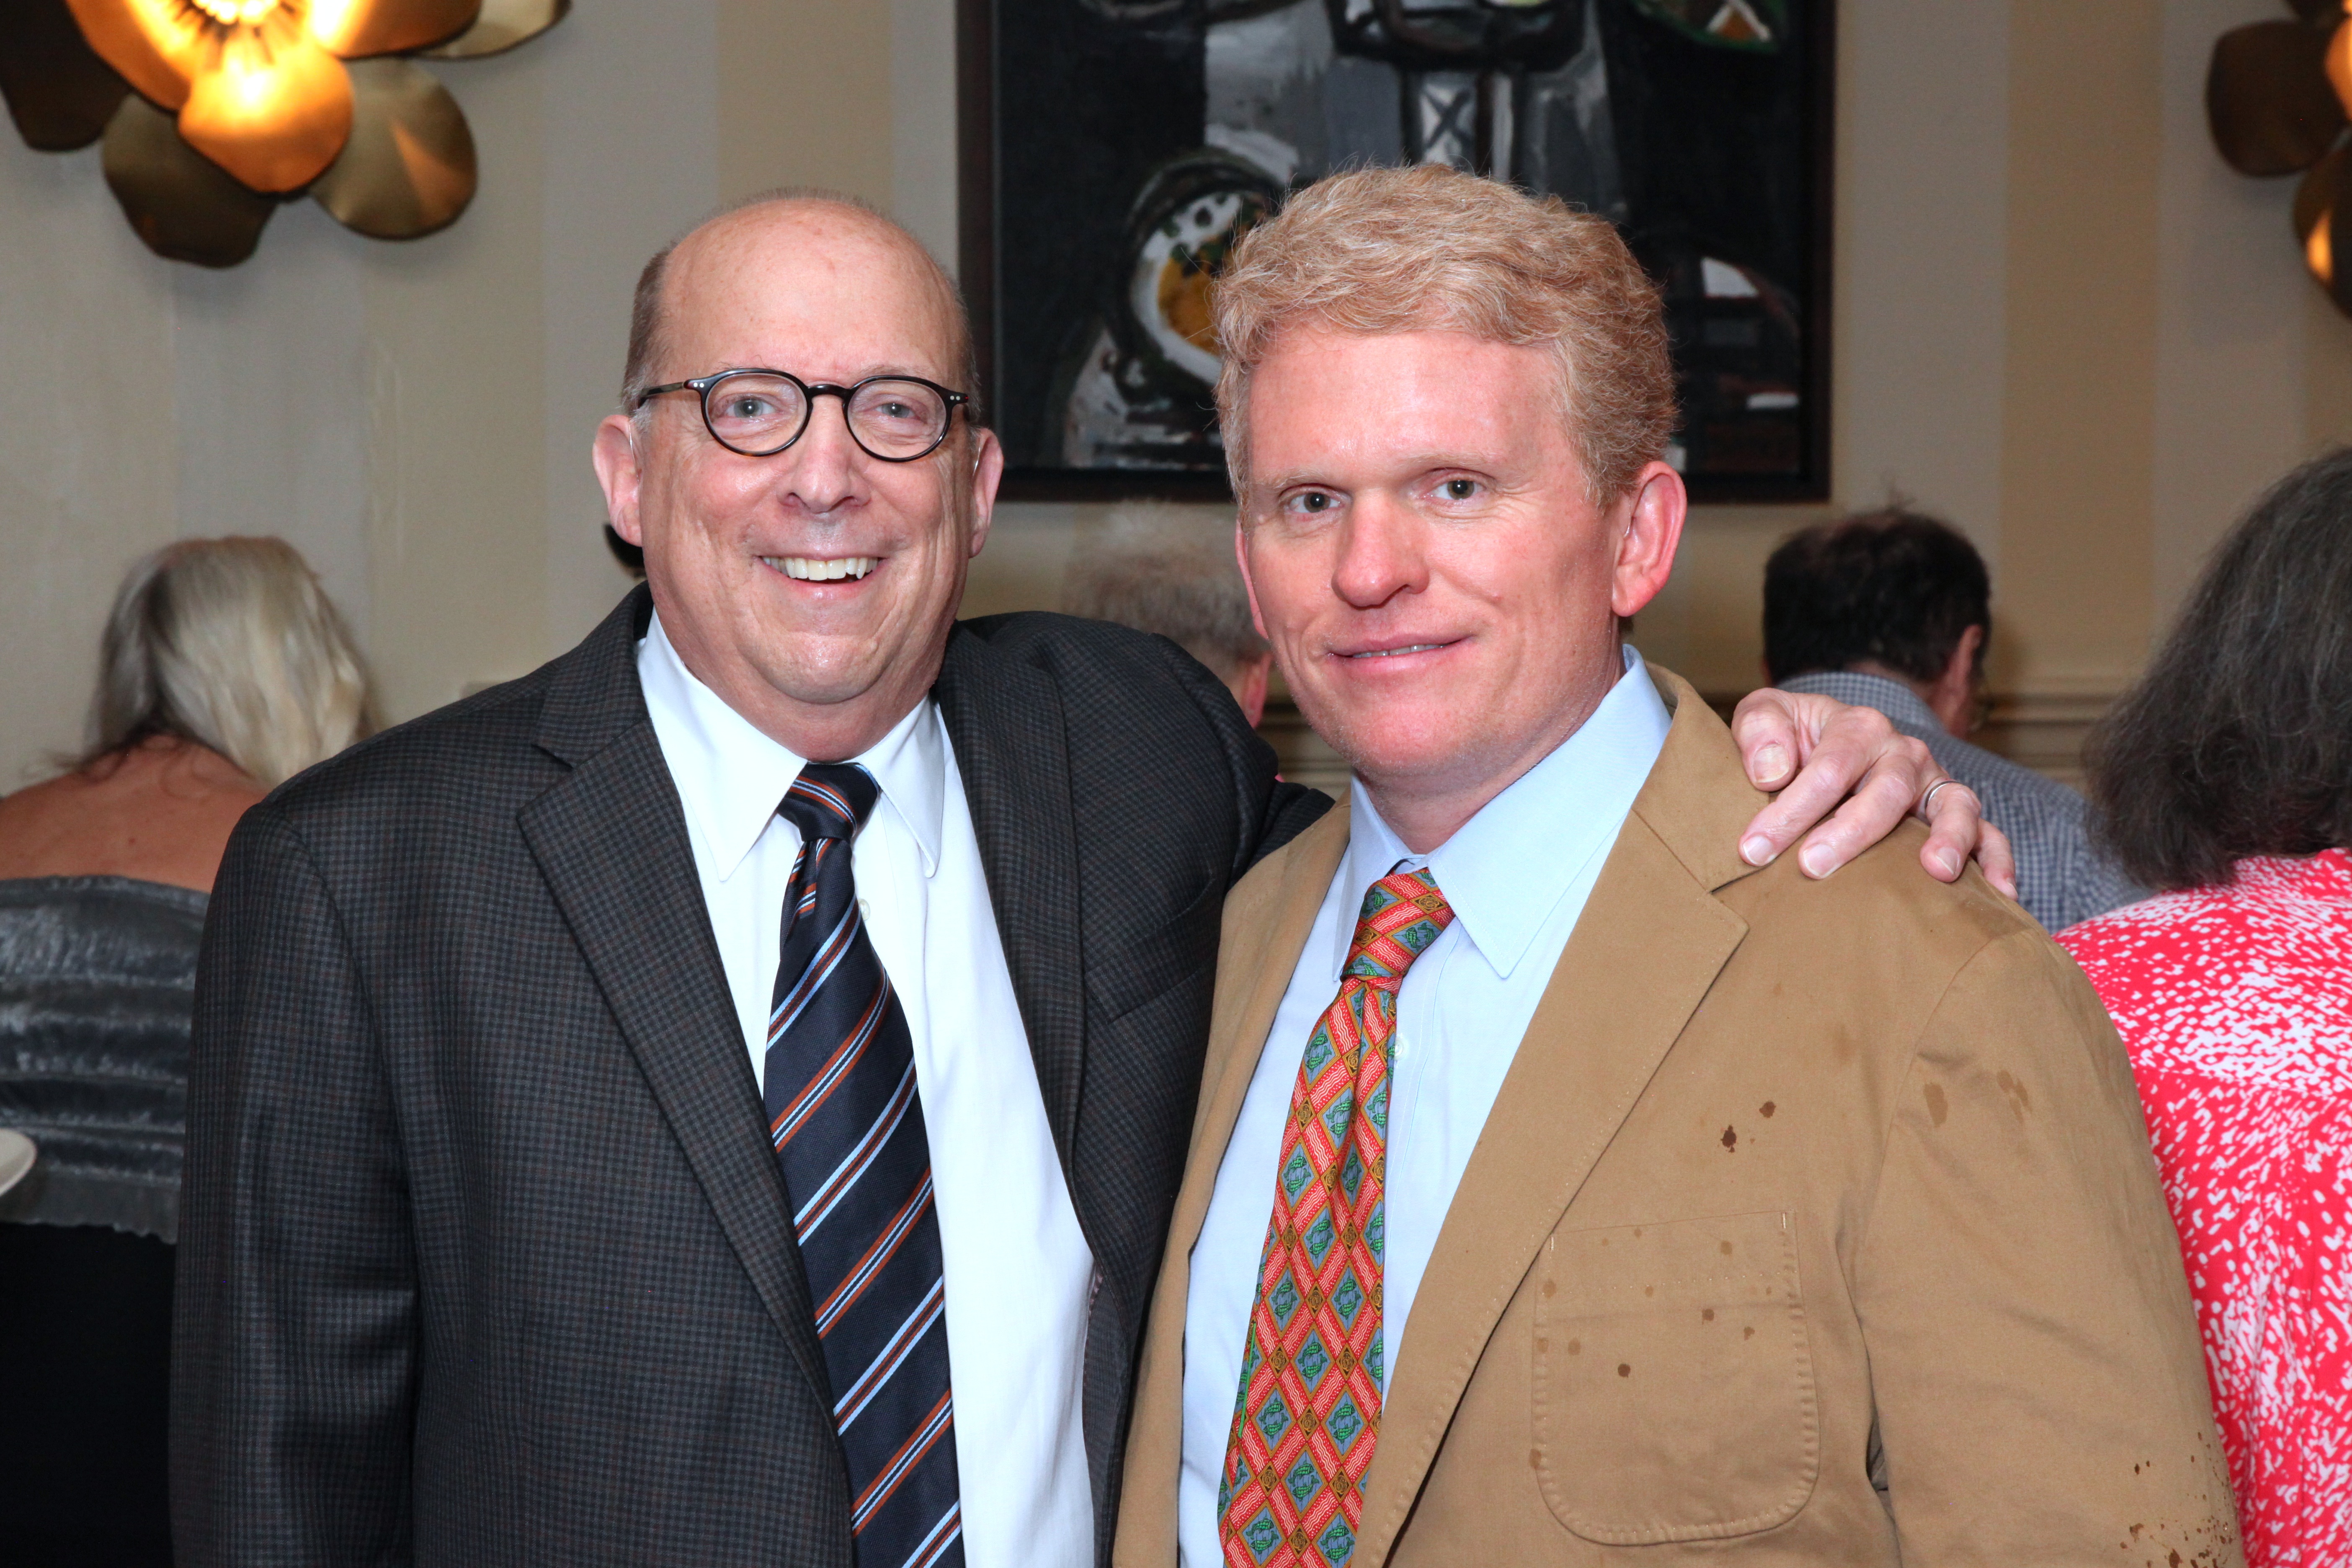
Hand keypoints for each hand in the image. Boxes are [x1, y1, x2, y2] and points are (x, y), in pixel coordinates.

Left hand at [1728, 689, 2018, 894]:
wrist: (1822, 742)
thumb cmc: (1789, 738)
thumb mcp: (1764, 715)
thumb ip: (1759, 730)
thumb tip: (1771, 772)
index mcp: (1857, 727)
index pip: (1827, 769)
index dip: (1790, 810)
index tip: (1754, 849)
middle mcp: (1903, 753)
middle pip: (1885, 792)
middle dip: (1849, 833)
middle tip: (1813, 868)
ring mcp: (1933, 785)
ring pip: (1955, 807)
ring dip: (1949, 839)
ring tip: (1936, 871)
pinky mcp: (1954, 816)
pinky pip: (1988, 833)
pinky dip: (1998, 860)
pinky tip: (1999, 895)